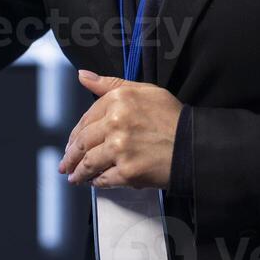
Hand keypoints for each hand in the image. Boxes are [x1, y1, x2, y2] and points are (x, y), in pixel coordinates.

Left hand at [58, 70, 183, 189]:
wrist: (193, 145)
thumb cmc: (171, 117)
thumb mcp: (143, 91)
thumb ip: (109, 84)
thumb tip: (82, 76)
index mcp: (117, 100)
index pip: (86, 119)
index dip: (76, 134)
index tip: (71, 142)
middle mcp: (115, 123)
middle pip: (83, 142)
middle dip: (70, 156)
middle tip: (65, 164)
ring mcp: (120, 149)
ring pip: (89, 162)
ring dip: (78, 172)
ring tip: (75, 177)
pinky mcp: (127, 171)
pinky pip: (104, 179)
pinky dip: (97, 182)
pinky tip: (93, 183)